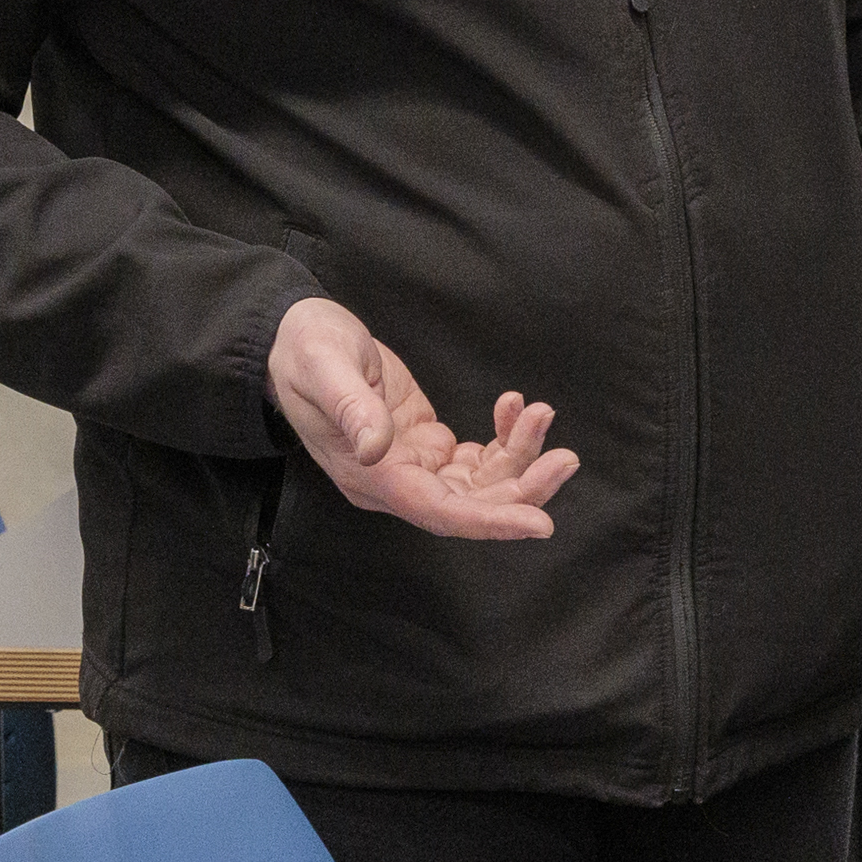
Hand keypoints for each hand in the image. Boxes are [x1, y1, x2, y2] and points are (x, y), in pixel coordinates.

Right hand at [268, 295, 577, 542]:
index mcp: (370, 477)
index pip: (439, 512)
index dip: (490, 521)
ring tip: (541, 413)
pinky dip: (504, 438)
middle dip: (523, 487)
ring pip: (481, 484)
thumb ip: (351, 407)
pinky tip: (513, 406)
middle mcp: (394, 482)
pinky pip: (477, 459)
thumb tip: (376, 447)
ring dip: (520, 456)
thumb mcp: (323, 368)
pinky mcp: (425, 446)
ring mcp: (412, 466)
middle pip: (471, 505)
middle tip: (566, 457)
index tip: (539, 523)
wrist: (295, 338)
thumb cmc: (304, 352)